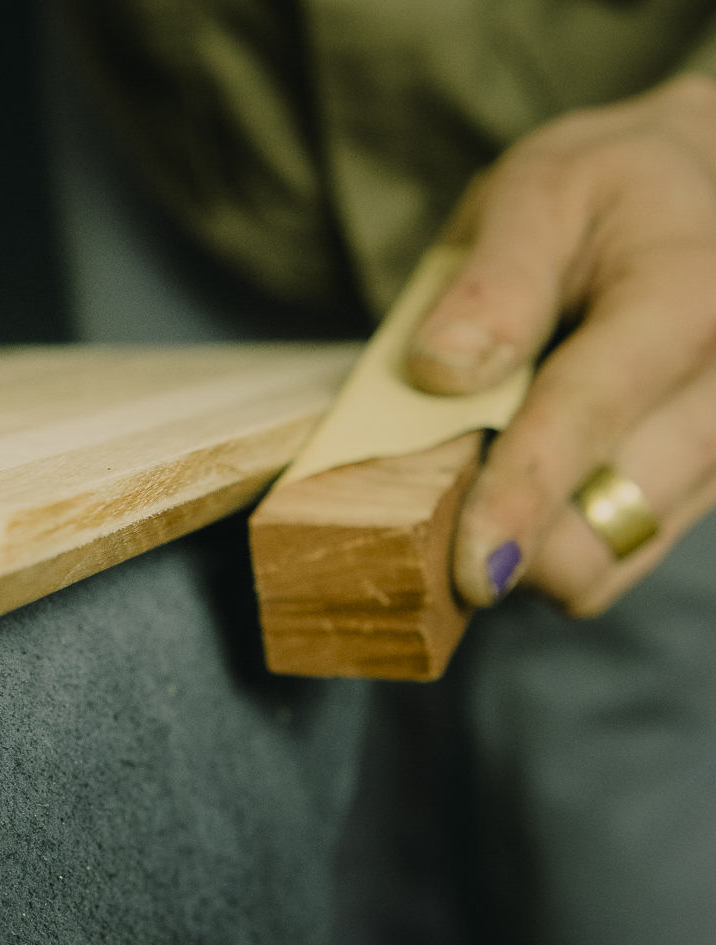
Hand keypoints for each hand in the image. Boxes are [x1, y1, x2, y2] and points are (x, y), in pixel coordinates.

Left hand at [405, 73, 715, 615]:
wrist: (704, 196)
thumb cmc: (611, 188)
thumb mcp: (540, 191)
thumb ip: (494, 281)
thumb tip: (443, 370)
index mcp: (683, 298)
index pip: (588, 416)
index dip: (523, 499)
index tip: (474, 570)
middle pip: (607, 522)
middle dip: (518, 534)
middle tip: (448, 483)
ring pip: (614, 555)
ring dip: (538, 541)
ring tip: (497, 466)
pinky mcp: (711, 476)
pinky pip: (622, 550)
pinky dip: (565, 537)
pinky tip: (541, 478)